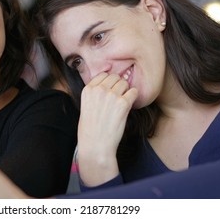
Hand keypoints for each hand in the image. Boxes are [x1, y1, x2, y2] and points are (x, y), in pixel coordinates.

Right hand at [76, 72, 137, 186]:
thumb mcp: (85, 106)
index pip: (103, 75)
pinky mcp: (123, 103)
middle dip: (118, 85)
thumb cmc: (90, 130)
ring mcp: (111, 96)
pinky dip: (133, 98)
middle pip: (115, 77)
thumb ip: (95, 94)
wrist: (96, 146)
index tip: (110, 90)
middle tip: (118, 98)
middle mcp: (99, 90)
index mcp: (88, 90)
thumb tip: (108, 85)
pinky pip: (134, 92)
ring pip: (125, 83)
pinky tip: (129, 106)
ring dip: (126, 91)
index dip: (109, 82)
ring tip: (123, 103)